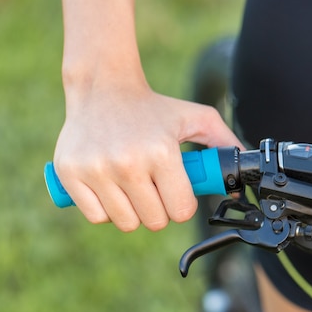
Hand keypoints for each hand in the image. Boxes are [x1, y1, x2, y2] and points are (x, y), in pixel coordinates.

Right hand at [53, 82, 242, 231]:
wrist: (104, 89)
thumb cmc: (154, 108)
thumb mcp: (196, 118)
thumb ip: (224, 143)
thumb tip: (241, 174)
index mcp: (161, 152)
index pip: (181, 210)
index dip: (182, 205)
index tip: (176, 193)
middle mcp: (127, 162)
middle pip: (154, 221)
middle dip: (159, 210)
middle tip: (154, 189)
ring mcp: (96, 169)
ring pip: (125, 222)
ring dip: (133, 211)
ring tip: (133, 187)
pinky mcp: (70, 174)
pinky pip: (96, 216)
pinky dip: (106, 210)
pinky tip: (111, 188)